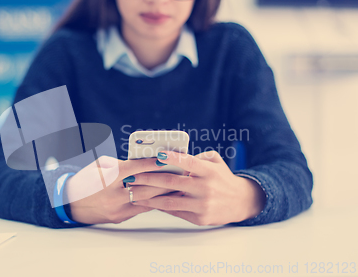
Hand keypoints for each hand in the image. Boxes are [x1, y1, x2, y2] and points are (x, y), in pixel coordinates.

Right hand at [66, 156, 175, 224]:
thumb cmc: (85, 180)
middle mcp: (113, 195)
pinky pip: (141, 208)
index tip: (166, 158)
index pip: (134, 168)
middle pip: (146, 187)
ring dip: (163, 193)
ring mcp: (117, 209)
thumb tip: (143, 162)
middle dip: (164, 180)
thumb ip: (120, 163)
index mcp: (107, 178)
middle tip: (180, 173)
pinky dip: (153, 201)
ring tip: (177, 185)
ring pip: (147, 201)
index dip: (152, 163)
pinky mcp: (120, 217)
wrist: (70, 204)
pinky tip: (164, 196)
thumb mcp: (99, 166)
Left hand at [131, 150, 265, 225]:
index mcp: (208, 171)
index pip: (187, 162)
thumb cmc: (221, 178)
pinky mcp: (199, 218)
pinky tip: (147, 202)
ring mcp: (202, 205)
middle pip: (171, 183)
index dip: (171, 158)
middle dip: (148, 179)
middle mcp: (205, 189)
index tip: (155, 155)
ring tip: (133, 193)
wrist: (240, 202)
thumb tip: (172, 157)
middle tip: (132, 176)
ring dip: (148, 197)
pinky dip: (160, 206)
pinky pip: (174, 211)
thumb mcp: (214, 162)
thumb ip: (196, 158)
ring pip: (169, 202)